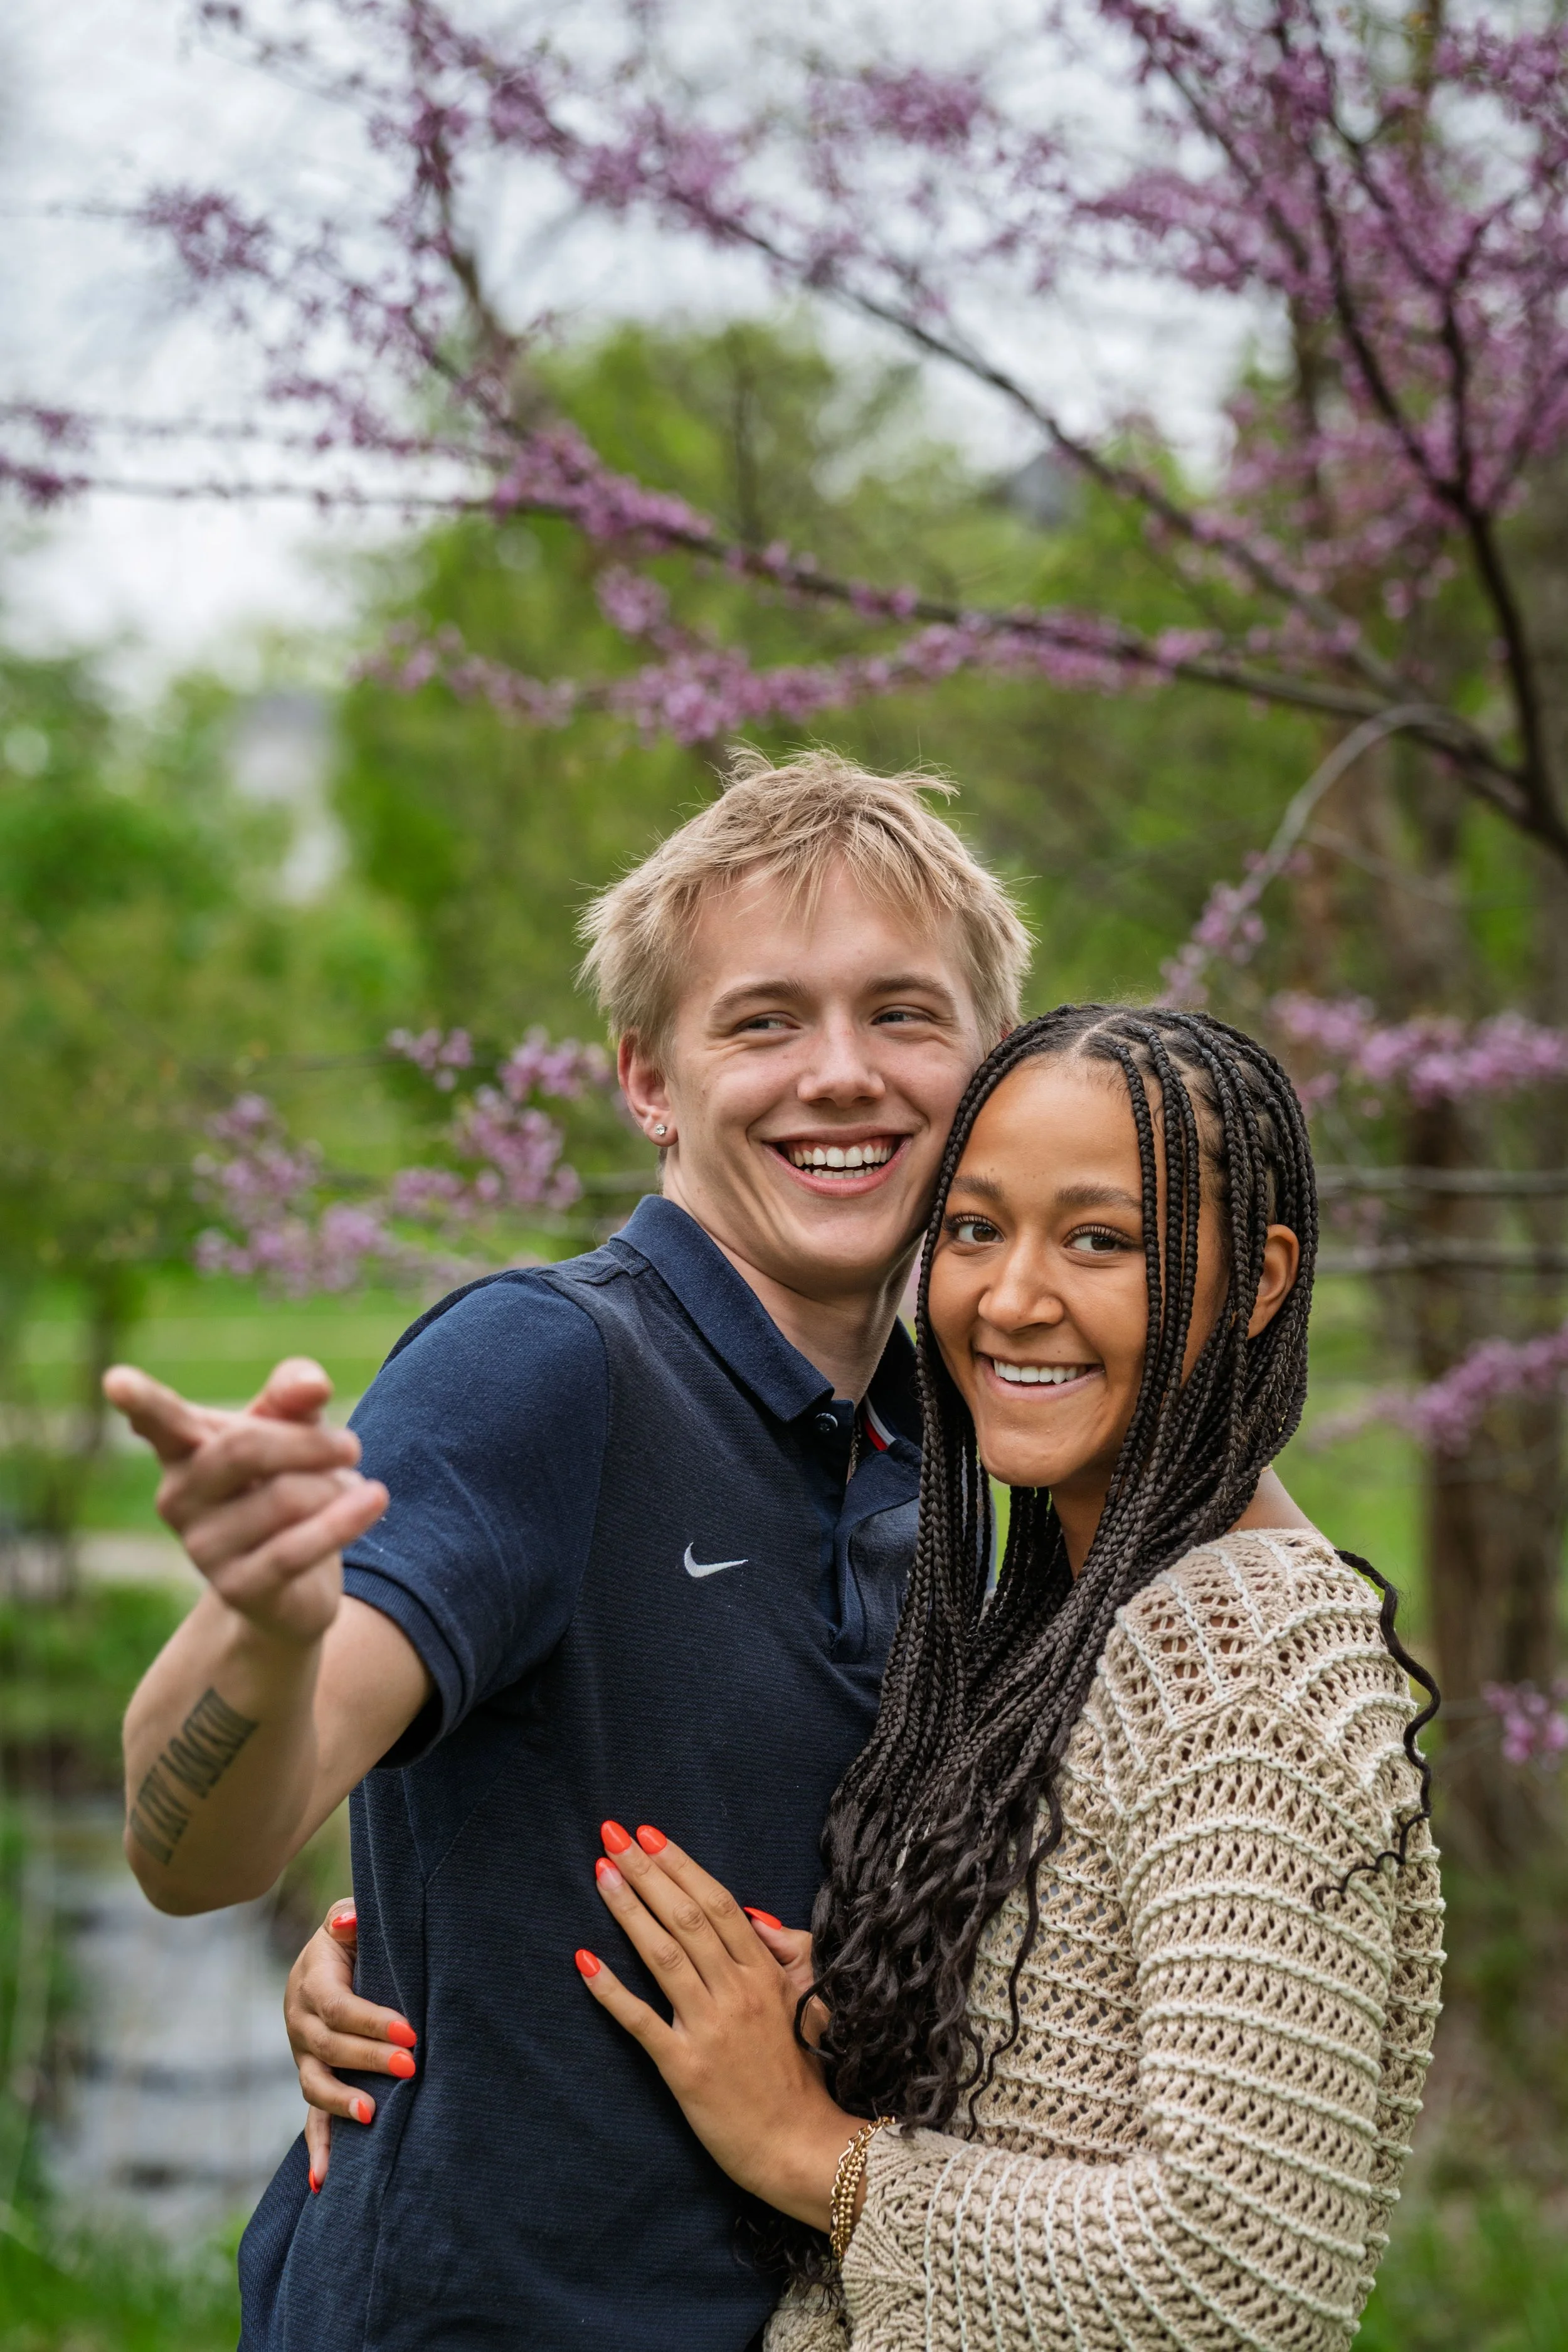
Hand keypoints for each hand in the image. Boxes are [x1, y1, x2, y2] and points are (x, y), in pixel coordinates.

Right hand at [103, 1358, 387, 1646]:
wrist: (296, 1582)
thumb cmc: (286, 1482)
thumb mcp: (293, 1429)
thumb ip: (295, 1396)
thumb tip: (313, 1385)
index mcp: (185, 1449)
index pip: (160, 1421)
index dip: (141, 1401)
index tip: (116, 1380)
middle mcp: (179, 1496)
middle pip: (244, 1448)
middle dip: (310, 1442)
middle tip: (351, 1444)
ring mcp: (202, 1547)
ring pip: (284, 1498)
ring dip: (333, 1487)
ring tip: (345, 1491)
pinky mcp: (238, 1588)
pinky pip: (296, 1548)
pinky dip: (344, 1519)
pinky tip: (375, 1499)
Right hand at [286, 1898, 418, 2189]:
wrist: (330, 1959)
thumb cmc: (352, 1937)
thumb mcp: (348, 1920)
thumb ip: (348, 1918)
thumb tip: (346, 1922)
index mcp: (311, 1983)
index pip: (339, 2008)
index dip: (372, 2021)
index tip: (409, 2031)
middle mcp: (300, 2023)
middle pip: (330, 2048)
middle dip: (370, 2060)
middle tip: (412, 2066)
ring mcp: (304, 2057)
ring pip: (315, 2085)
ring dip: (342, 2104)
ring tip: (373, 2114)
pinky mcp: (313, 2080)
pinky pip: (311, 2118)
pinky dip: (316, 2149)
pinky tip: (322, 2181)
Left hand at [575, 1824, 856, 2232]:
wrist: (801, 2147)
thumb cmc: (802, 2076)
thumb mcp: (808, 2003)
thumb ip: (786, 1955)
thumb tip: (753, 1916)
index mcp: (766, 1975)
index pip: (718, 1904)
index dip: (681, 1865)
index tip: (650, 1834)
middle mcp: (737, 1993)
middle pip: (686, 1917)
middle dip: (646, 1871)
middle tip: (612, 1834)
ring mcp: (710, 2029)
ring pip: (663, 1955)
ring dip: (628, 1909)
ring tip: (600, 1873)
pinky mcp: (684, 2069)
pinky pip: (641, 2021)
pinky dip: (611, 1990)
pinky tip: (585, 1961)